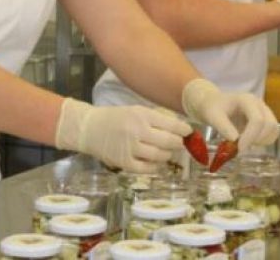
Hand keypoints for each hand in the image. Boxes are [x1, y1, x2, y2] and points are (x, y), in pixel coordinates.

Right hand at [55, 98, 191, 172]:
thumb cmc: (116, 118)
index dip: (184, 130)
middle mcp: (137, 131)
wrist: (90, 128)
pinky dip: (155, 166)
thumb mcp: (136, 111)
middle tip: (180, 144)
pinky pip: (147, 168)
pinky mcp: (124, 162)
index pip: (172, 125)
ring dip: (167, 155)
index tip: (189, 132)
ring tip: (167, 152)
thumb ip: (156, 119)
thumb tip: (180, 128)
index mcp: (142, 115)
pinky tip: (155, 162)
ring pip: (160, 156)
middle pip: (169, 141)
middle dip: (178, 144)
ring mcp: (130, 148)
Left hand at [181, 78, 278, 150]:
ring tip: (245, 143)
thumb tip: (236, 142)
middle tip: (241, 147)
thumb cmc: (212, 108)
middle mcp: (259, 104)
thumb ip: (224, 128)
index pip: (257, 119)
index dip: (250, 136)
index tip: (239, 149)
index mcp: (247, 100)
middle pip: (270, 124)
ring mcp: (264, 111)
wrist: (213, 103)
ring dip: (262, 141)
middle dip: (257, 139)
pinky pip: (272, 133)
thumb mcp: (213, 116)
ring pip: (274, 129)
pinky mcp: (265, 119)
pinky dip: (264, 141)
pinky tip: (249, 141)